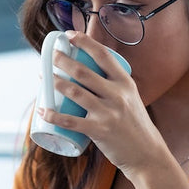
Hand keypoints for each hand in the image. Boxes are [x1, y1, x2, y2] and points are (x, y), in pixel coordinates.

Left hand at [41, 31, 166, 173]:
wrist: (146, 153)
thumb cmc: (134, 124)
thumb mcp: (131, 97)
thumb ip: (114, 85)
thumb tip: (89, 71)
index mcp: (125, 82)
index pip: (103, 55)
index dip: (84, 42)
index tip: (69, 35)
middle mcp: (117, 94)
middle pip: (83, 71)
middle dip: (62, 60)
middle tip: (51, 56)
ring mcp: (108, 113)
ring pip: (74, 92)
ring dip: (54, 82)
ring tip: (43, 77)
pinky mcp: (99, 131)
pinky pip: (70, 121)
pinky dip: (53, 115)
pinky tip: (42, 110)